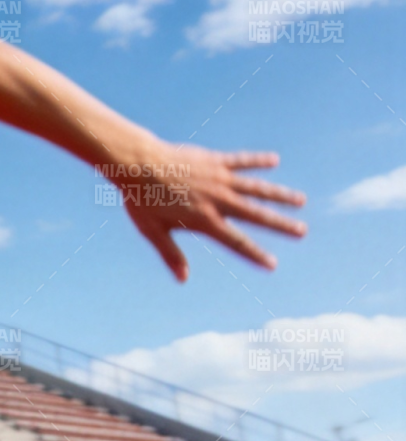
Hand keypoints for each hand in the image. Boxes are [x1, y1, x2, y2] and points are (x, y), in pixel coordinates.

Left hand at [115, 140, 305, 280]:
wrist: (138, 165)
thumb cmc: (141, 201)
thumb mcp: (154, 232)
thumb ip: (171, 254)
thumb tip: (183, 280)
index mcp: (204, 221)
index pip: (235, 242)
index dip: (255, 254)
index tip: (272, 264)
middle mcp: (217, 201)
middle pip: (255, 215)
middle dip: (280, 224)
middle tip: (302, 232)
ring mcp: (219, 179)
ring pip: (256, 188)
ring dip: (279, 195)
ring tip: (301, 201)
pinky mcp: (215, 161)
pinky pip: (241, 161)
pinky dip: (258, 161)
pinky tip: (274, 160)